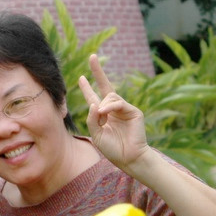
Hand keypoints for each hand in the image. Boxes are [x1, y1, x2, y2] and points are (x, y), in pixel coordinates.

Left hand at [78, 54, 148, 170]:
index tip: (81, 77)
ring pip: (110, 96)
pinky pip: (118, 103)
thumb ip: (92, 119)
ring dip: (102, 105)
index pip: (94, 97)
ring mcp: (124, 109)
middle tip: (92, 56)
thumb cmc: (112, 149)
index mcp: (103, 115)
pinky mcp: (134, 112)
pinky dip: (109, 107)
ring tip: (102, 117)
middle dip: (98, 71)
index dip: (87, 87)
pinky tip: (105, 113)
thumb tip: (94, 103)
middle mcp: (114, 109)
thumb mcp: (96, 134)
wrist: (128, 159)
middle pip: (105, 86)